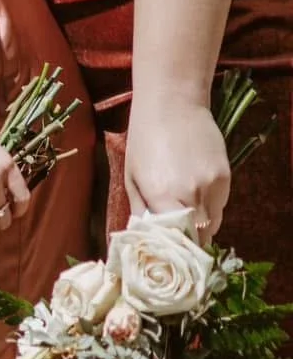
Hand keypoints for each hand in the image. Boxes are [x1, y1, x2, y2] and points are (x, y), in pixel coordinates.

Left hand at [124, 93, 230, 236]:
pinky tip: (196, 197)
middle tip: (177, 242)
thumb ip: (140, 209)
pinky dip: (210, 209)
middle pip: (196, 237)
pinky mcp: (225, 177)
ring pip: (212, 224)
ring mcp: (211, 185)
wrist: (172, 106)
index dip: (170, 249)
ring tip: (185, 218)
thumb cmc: (144, 141)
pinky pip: (221, 206)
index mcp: (161, 196)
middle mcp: (189, 194)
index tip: (166, 252)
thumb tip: (144, 235)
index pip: (173, 240)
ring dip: (200, 227)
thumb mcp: (132, 177)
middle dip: (186, 243)